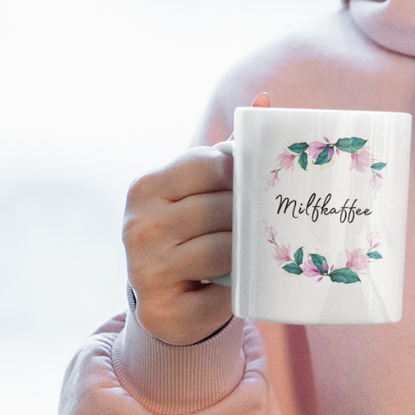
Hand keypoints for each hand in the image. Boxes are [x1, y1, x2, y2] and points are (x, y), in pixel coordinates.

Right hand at [122, 93, 268, 344]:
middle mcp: (137, 227)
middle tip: (277, 216)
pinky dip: (238, 291)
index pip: (206, 165)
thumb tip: (266, 102)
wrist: (166, 300)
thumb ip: (229, 150)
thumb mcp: (201, 189)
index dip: (242, 171)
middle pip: (217, 209)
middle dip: (251, 214)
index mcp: (146, 188)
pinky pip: (219, 296)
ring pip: (222, 251)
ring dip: (249, 251)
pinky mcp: (161, 312)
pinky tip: (243, 285)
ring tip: (264, 247)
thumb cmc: (193, 231)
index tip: (263, 180)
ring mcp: (144, 272)